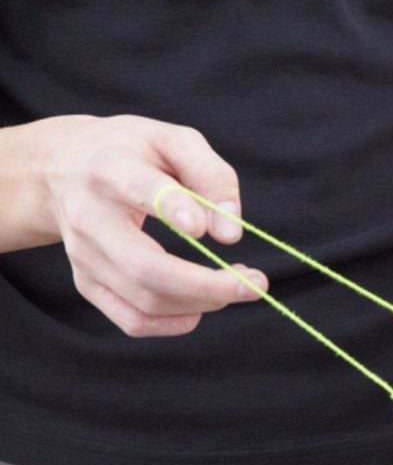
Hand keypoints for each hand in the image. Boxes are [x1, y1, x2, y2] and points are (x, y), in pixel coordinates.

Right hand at [14, 115, 267, 335]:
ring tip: (236, 284)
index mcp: (111, 170)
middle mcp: (90, 218)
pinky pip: (132, 320)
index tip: (212, 230)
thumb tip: (229, 233)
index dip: (176, 210)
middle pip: (146, 268)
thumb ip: (212, 175)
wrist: (64, 168)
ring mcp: (84, 256)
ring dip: (203, 302)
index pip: (141, 190)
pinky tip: (201, 306)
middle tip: (257, 283)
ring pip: (146, 300)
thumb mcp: (175, 141)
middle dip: (209, 285)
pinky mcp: (86, 282)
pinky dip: (175, 323)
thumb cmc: (134, 153)